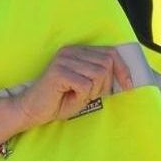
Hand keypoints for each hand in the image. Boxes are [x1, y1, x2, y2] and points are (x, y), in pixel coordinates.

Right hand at [14, 45, 135, 128]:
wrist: (32, 110)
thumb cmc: (59, 100)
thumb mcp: (86, 87)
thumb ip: (102, 78)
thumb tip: (128, 78)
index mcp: (78, 50)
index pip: (110, 53)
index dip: (123, 69)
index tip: (129, 85)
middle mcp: (71, 51)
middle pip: (107, 64)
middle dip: (105, 84)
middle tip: (91, 95)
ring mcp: (64, 60)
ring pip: (98, 75)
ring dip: (93, 92)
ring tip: (78, 96)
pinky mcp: (59, 72)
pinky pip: (86, 85)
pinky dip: (82, 97)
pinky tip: (69, 97)